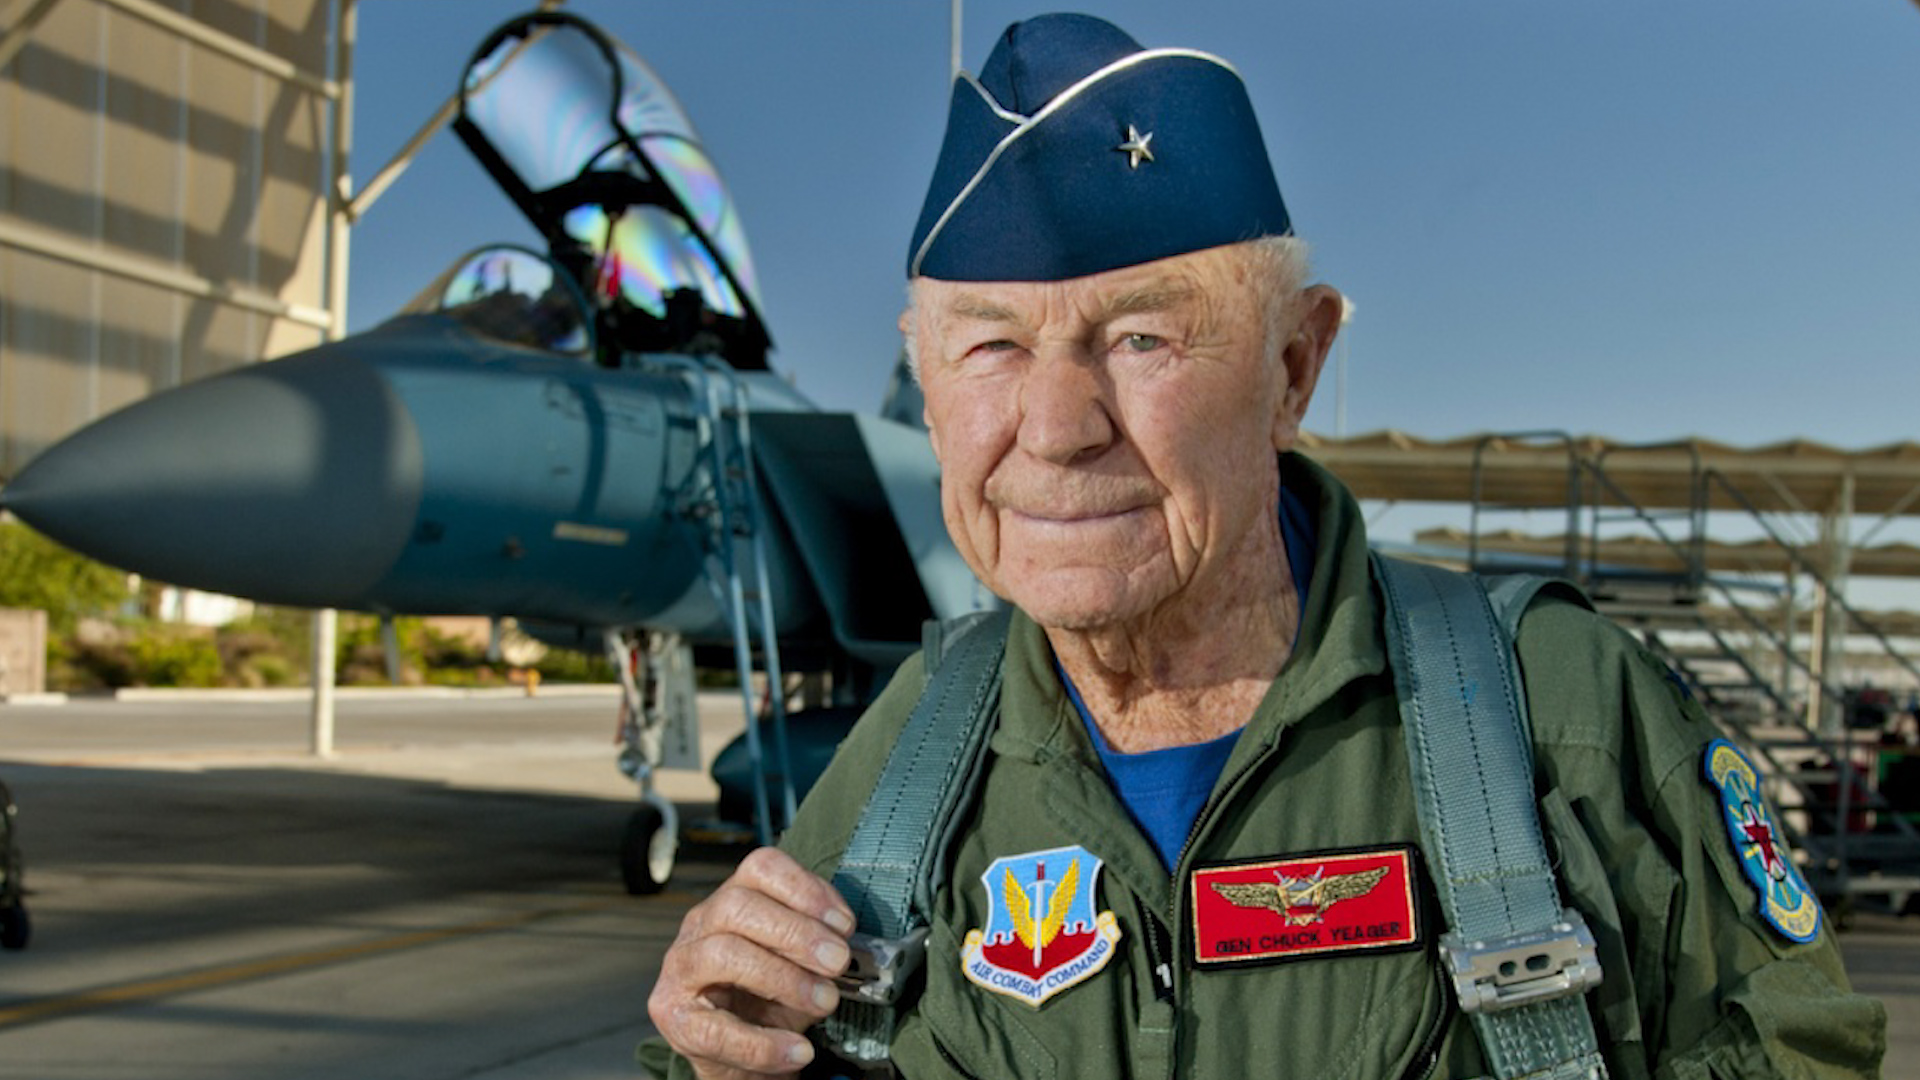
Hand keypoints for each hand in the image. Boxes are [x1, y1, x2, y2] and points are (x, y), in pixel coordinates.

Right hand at [649, 846, 855, 1077]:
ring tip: (825, 1002)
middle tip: (837, 962)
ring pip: (723, 953)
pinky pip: (716, 1029)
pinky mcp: (673, 1017)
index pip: (760, 868)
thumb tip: (843, 937)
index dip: (805, 888)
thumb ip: (816, 942)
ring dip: (783, 978)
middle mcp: (699, 925)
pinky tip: (798, 1051)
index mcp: (732, 899)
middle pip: (737, 905)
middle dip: (796, 932)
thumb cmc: (769, 999)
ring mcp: (680, 969)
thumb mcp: (798, 962)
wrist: (743, 1055)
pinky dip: (764, 1044)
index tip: (844, 924)